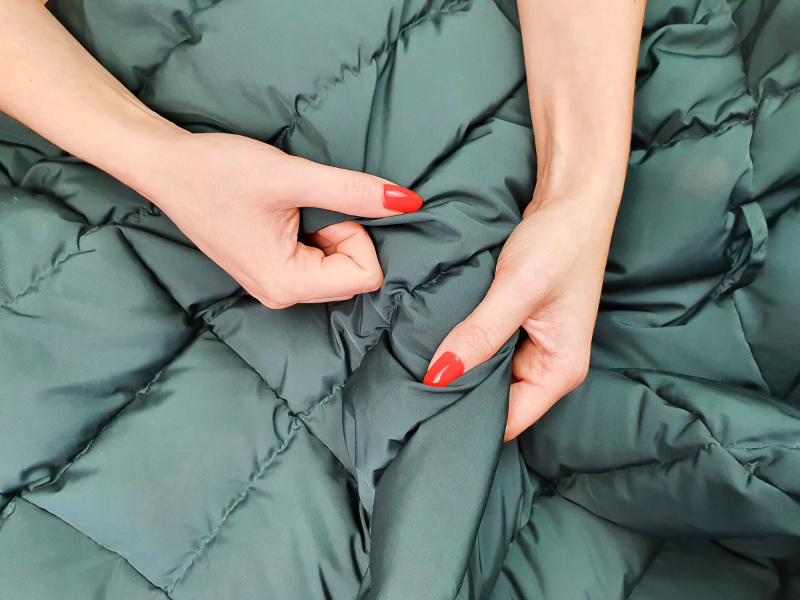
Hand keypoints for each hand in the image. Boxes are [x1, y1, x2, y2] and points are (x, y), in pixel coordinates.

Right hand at [139, 132, 421, 307]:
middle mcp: (281, 296)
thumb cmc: (218, 171)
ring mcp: (274, 287)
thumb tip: (408, 203)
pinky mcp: (269, 273)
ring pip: (337, 269)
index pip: (366, 277)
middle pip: (353, 276)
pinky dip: (317, 236)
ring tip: (291, 209)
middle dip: (344, 235)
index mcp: (286, 283)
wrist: (166, 167)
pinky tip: (285, 215)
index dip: (357, 236)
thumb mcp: (292, 176)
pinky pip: (317, 264)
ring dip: (329, 234)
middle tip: (305, 207)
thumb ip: (353, 192)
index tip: (323, 210)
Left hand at [423, 189, 617, 440]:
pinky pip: (487, 349)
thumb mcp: (516, 290)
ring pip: (488, 375)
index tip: (424, 415)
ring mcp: (535, 347)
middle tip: (411, 392)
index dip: (469, 420)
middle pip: (497, 402)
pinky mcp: (520, 327)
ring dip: (460, 369)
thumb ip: (480, 335)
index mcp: (560, 371)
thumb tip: (438, 375)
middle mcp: (549, 367)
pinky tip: (437, 342)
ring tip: (417, 368)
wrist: (573, 198)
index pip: (509, 420)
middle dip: (459, 395)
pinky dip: (465, 346)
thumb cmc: (559, 242)